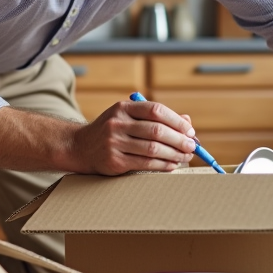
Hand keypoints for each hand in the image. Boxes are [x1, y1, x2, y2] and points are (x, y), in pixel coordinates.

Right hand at [70, 99, 195, 174]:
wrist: (81, 147)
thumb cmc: (112, 131)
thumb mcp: (129, 117)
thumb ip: (156, 118)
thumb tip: (187, 122)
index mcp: (123, 108)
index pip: (155, 110)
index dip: (176, 121)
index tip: (189, 130)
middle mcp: (117, 123)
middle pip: (156, 131)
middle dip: (179, 139)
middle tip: (191, 146)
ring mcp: (114, 142)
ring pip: (152, 149)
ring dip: (174, 154)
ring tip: (185, 157)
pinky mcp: (114, 160)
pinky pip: (145, 163)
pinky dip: (162, 165)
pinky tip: (172, 165)